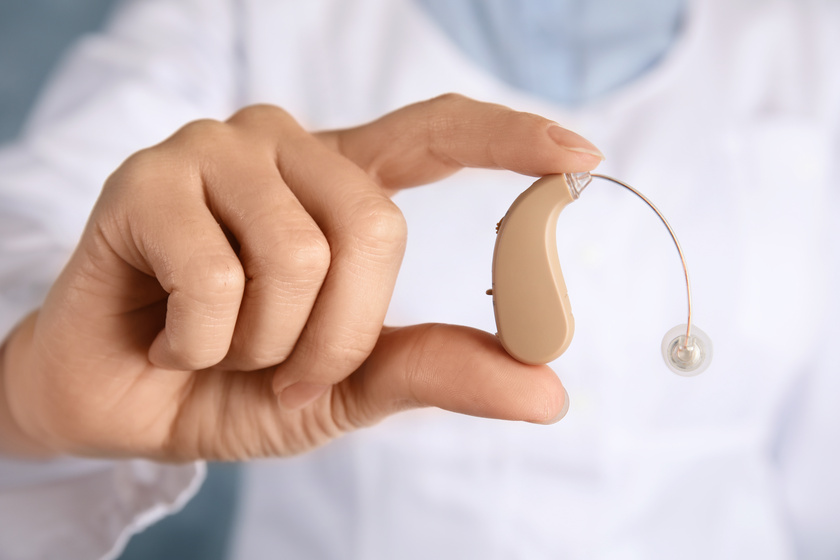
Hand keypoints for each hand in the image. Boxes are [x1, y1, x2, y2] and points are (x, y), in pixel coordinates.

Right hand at [0, 94, 602, 460]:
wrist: (123, 403)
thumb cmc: (236, 381)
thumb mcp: (350, 385)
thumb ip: (438, 371)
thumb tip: (549, 392)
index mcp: (339, 181)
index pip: (434, 132)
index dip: (507, 139)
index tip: (579, 157)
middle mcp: (283, 145)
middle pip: (374, 227)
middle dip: (337, 336)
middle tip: (283, 367)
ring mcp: (214, 151)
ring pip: (298, 255)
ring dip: (266, 344)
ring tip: (220, 345)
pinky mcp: (147, 179)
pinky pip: (217, 280)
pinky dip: (200, 344)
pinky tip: (169, 336)